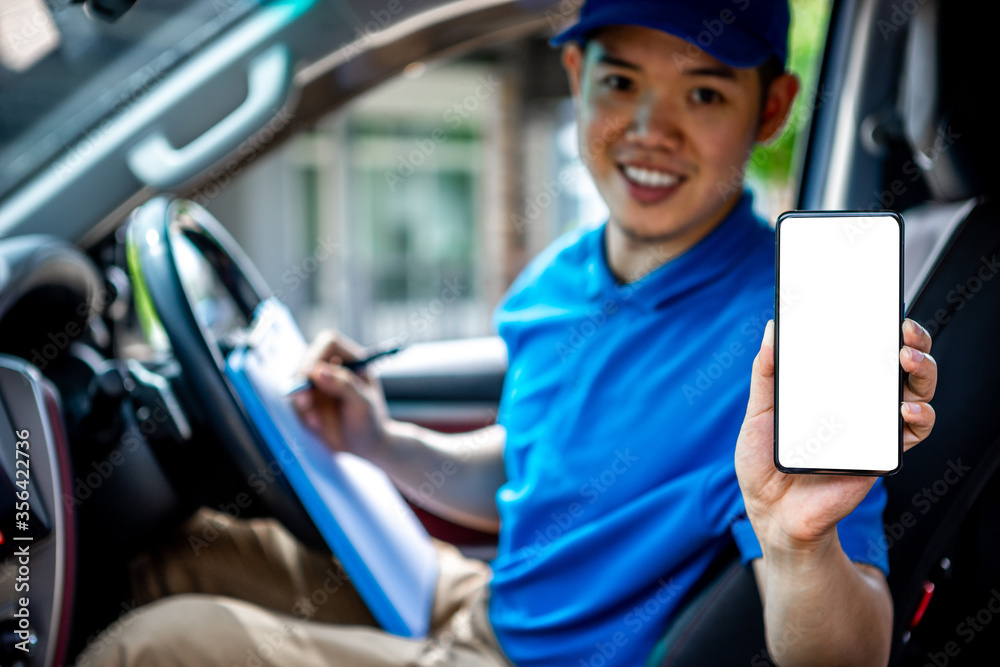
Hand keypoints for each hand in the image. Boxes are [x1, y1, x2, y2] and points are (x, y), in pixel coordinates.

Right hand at [291, 330, 391, 462]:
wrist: (367, 447)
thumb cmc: (371, 422)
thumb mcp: (362, 403)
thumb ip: (343, 385)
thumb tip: (318, 371)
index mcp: (352, 359)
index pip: (328, 342)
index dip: (316, 355)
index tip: (309, 375)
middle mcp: (334, 367)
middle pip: (307, 358)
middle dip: (302, 380)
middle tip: (305, 402)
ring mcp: (320, 383)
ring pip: (298, 380)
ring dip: (302, 400)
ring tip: (316, 421)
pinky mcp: (310, 400)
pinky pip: (296, 400)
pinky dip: (302, 412)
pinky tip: (317, 426)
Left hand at [735, 318, 937, 551]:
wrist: (773, 512)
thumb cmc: (765, 461)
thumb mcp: (759, 410)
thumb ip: (766, 371)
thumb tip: (772, 329)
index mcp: (832, 385)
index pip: (864, 348)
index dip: (879, 326)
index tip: (880, 308)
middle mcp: (860, 401)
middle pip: (901, 363)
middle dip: (912, 342)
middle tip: (902, 332)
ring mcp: (874, 426)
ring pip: (918, 390)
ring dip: (922, 371)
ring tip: (906, 361)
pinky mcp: (882, 452)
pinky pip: (915, 431)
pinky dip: (919, 416)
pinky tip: (904, 408)